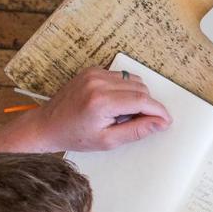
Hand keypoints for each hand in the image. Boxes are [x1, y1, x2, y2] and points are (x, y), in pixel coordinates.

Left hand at [0, 68, 171, 153]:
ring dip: (136, 96)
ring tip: (122, 113)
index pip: (142, 101)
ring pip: (133, 81)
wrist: (46, 125)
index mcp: (101, 102)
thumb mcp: (108, 140)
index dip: (158, 111)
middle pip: (141, 89)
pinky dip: (124, 89)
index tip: (165, 120)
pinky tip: (113, 103)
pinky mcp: (91, 71)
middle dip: (146, 106)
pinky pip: (120, 76)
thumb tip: (160, 122)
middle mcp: (98, 83)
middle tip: (136, 122)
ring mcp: (94, 74)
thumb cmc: (74, 135)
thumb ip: (137, 130)